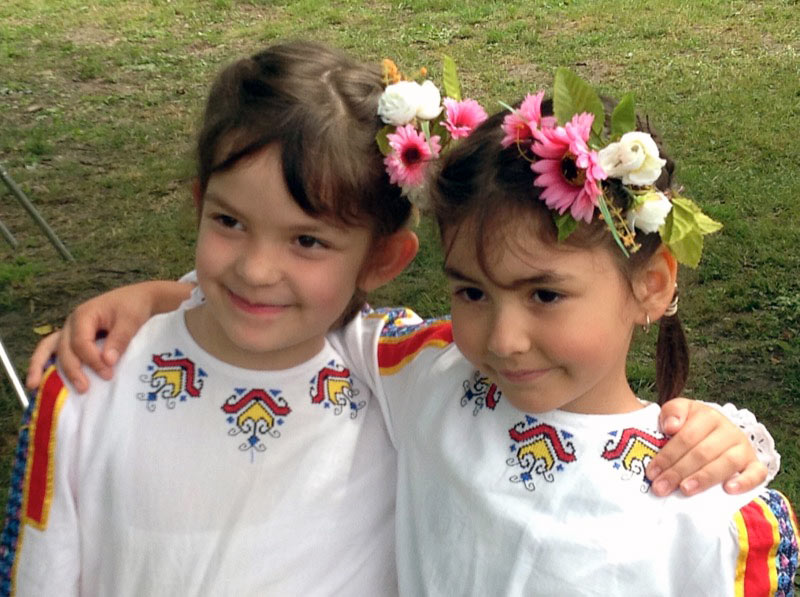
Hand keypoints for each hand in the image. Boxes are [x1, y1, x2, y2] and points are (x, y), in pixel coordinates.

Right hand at [25, 281, 191, 392]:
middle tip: (85, 389)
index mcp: (84, 315)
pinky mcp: (75, 337)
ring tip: (34, 386)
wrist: (139, 298)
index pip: (80, 342)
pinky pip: (56, 349)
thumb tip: (107, 361)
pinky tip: (39, 378)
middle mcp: (72, 322)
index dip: (92, 360)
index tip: (108, 373)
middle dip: (73, 370)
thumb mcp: (130, 320)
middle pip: (65, 349)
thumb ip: (119, 340)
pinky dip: (46, 362)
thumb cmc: (134, 307)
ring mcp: (71, 330)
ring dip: (41, 366)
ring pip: (51, 348)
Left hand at [645, 398, 766, 496]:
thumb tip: (671, 427)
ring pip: (726, 463)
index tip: (652, 472)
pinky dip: (745, 482)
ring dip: (704, 478)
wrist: (714, 431)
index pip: (686, 437)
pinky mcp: (755, 464)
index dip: (667, 455)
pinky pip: (757, 473)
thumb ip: (672, 412)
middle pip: (702, 452)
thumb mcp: (678, 412)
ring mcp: (744, 448)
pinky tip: (728, 490)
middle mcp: (729, 430)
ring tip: (685, 490)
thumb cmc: (691, 425)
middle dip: (678, 471)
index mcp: (708, 415)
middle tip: (661, 487)